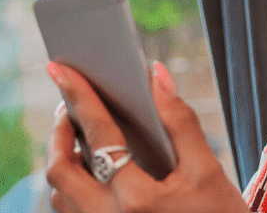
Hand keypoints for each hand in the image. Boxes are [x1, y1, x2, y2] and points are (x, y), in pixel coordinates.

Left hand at [45, 60, 249, 212]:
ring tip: (79, 132)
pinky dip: (73, 185)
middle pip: (60, 169)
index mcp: (135, 199)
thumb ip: (180, 121)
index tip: (61, 69)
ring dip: (63, 158)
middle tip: (70, 103)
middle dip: (59, 129)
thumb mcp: (207, 171)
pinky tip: (92, 168)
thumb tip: (157, 76)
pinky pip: (71, 211)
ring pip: (60, 193)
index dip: (79, 96)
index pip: (99, 135)